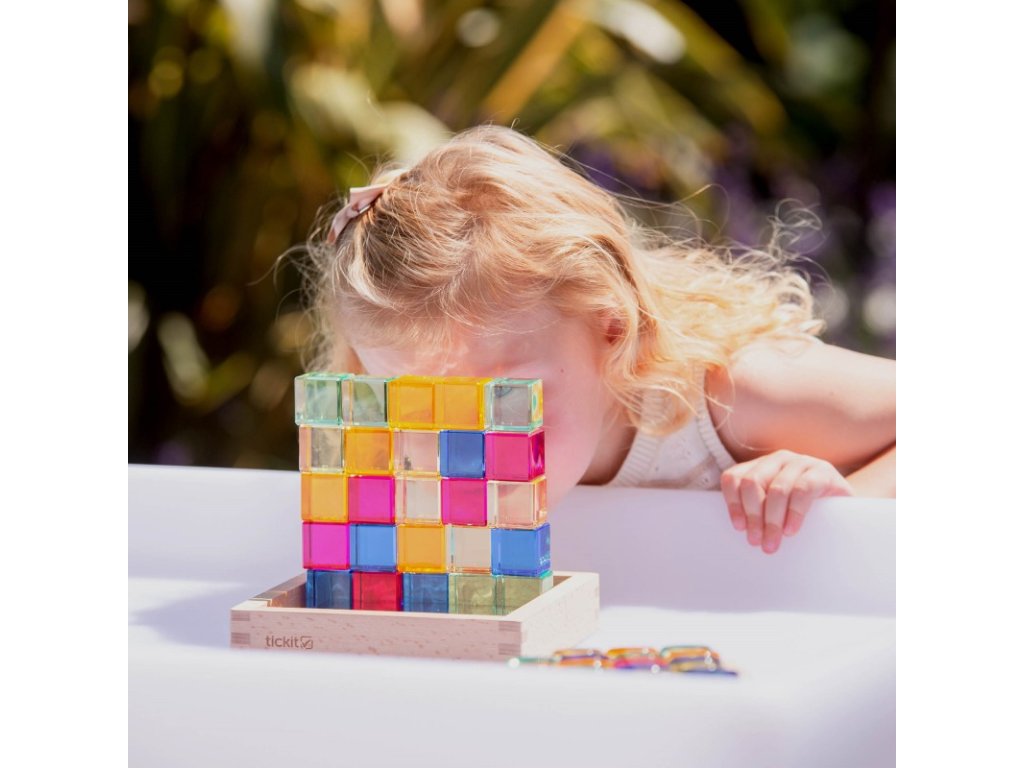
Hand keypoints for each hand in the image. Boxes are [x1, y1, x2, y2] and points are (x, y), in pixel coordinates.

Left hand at [720, 450, 852, 553]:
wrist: (846, 506)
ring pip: (776, 489)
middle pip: (752, 483)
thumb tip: (742, 534)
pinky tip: (791, 531)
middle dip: (752, 515)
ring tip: (772, 543)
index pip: (733, 478)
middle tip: (756, 541)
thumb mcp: (777, 507)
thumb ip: (759, 511)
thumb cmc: (805, 510)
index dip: (733, 503)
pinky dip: (794, 513)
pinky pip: (802, 491)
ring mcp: (801, 462)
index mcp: (760, 466)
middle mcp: (778, 460)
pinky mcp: (822, 471)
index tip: (739, 528)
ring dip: (772, 520)